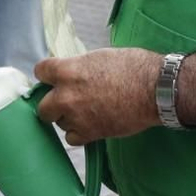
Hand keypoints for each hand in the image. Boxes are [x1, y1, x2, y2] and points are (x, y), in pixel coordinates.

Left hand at [34, 49, 162, 146]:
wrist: (155, 90)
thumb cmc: (134, 67)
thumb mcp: (100, 57)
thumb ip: (79, 67)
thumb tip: (71, 73)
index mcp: (68, 70)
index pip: (40, 71)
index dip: (48, 75)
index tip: (54, 78)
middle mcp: (66, 95)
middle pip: (43, 106)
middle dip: (53, 103)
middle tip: (67, 100)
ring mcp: (76, 117)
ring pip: (58, 123)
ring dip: (69, 118)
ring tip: (87, 111)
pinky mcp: (89, 133)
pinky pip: (72, 138)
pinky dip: (79, 133)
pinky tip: (91, 124)